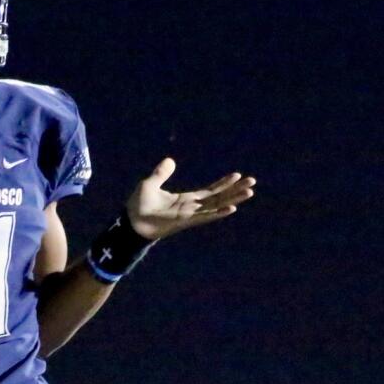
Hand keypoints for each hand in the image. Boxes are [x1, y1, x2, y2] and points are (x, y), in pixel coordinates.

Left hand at [126, 157, 256, 239]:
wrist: (130, 223)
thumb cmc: (138, 206)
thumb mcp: (149, 184)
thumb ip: (161, 174)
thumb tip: (171, 160)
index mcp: (185, 200)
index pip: (210, 191)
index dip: (223, 184)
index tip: (238, 175)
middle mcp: (191, 208)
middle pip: (219, 198)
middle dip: (235, 190)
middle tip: (253, 182)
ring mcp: (190, 215)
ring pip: (217, 206)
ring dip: (234, 199)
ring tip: (250, 192)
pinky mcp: (185, 221)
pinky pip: (206, 216)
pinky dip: (219, 213)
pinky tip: (232, 208)